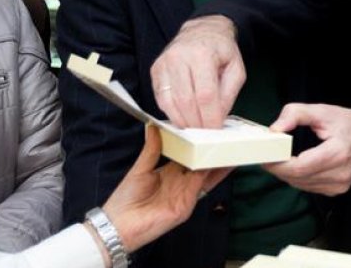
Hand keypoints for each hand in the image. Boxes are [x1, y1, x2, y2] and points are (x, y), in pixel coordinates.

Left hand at [102, 125, 232, 251]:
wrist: (118, 224)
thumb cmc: (125, 199)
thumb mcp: (140, 169)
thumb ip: (152, 149)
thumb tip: (153, 126)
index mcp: (169, 173)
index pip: (188, 157)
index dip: (198, 145)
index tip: (207, 131)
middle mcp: (180, 183)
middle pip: (201, 165)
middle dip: (212, 153)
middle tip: (226, 137)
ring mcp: (185, 194)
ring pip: (206, 175)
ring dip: (218, 163)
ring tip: (232, 148)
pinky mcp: (187, 205)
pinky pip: (202, 187)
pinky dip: (213, 174)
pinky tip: (222, 163)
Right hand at [150, 15, 243, 127]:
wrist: (202, 31)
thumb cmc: (221, 51)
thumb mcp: (236, 69)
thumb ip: (228, 94)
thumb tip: (218, 118)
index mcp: (203, 54)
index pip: (205, 94)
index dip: (209, 116)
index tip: (215, 130)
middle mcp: (179, 57)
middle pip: (186, 100)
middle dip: (196, 122)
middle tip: (206, 134)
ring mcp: (164, 63)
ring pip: (170, 102)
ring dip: (183, 121)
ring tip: (195, 129)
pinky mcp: (156, 70)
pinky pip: (161, 98)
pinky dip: (172, 113)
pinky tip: (183, 118)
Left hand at [264, 104, 350, 195]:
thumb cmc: (350, 123)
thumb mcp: (322, 110)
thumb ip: (295, 114)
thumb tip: (274, 129)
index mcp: (338, 153)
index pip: (300, 167)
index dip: (279, 164)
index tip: (266, 155)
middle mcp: (340, 174)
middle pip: (297, 178)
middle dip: (279, 168)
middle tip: (268, 155)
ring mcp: (339, 185)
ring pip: (300, 185)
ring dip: (287, 173)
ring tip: (281, 158)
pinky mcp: (337, 191)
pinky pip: (308, 187)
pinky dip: (298, 177)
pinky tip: (297, 165)